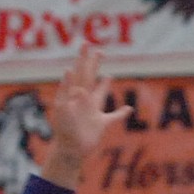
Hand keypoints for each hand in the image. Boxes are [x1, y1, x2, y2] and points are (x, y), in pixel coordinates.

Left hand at [42, 45, 131, 187]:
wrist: (68, 149)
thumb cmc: (64, 130)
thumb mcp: (64, 110)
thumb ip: (70, 95)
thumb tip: (77, 82)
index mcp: (76, 94)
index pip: (81, 72)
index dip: (84, 59)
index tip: (87, 45)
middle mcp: (84, 100)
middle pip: (90, 78)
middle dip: (94, 65)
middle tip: (100, 51)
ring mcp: (93, 112)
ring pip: (101, 95)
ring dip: (105, 85)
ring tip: (109, 75)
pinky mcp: (100, 124)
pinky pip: (114, 117)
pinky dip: (122, 113)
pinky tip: (129, 109)